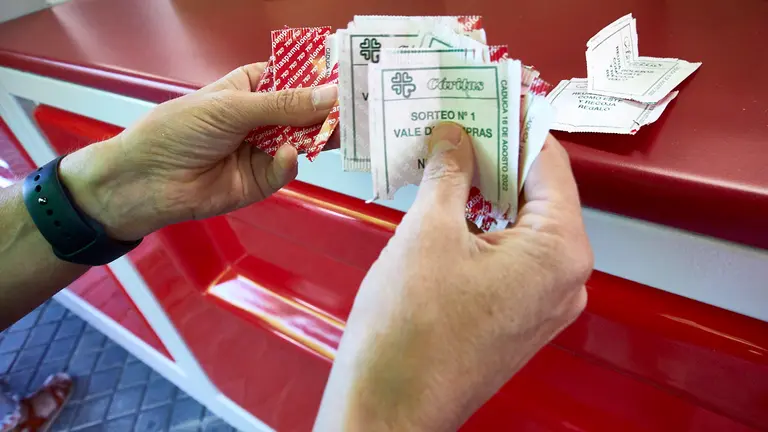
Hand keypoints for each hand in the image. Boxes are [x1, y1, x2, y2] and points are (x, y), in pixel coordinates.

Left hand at [58, 63, 337, 239]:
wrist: (147, 181)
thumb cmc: (178, 130)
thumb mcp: (232, 107)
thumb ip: (283, 105)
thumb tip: (329, 96)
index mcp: (250, 89)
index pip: (292, 79)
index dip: (317, 79)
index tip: (346, 77)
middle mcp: (260, 118)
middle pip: (303, 112)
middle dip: (326, 111)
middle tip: (356, 109)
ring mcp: (262, 150)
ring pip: (301, 142)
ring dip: (318, 138)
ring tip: (339, 131)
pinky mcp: (260, 181)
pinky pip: (285, 170)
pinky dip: (288, 164)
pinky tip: (287, 154)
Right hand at [315, 123, 592, 430]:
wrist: (389, 408)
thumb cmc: (409, 337)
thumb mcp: (427, 232)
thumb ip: (450, 172)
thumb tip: (455, 138)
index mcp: (560, 253)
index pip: (550, 163)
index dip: (517, 123)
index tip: (492, 98)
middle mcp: (564, 281)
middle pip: (538, 194)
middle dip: (496, 156)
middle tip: (458, 124)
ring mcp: (542, 303)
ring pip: (521, 225)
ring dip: (485, 191)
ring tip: (446, 160)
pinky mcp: (517, 317)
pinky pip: (509, 255)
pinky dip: (482, 226)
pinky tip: (448, 206)